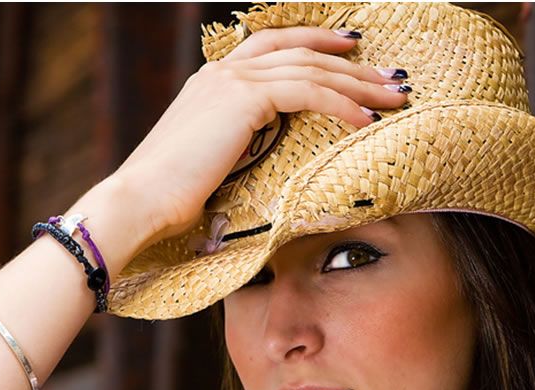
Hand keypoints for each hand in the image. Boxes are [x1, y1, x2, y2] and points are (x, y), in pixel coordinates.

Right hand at [112, 26, 408, 243]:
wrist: (140, 201)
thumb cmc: (168, 198)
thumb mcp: (208, 163)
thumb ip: (236, 147)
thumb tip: (262, 163)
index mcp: (213, 81)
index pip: (275, 46)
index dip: (316, 42)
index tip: (352, 50)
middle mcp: (223, 71)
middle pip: (302, 52)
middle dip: (353, 63)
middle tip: (391, 75)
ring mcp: (232, 80)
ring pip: (312, 68)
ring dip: (359, 83)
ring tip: (395, 96)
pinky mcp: (244, 98)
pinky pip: (308, 92)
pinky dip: (342, 104)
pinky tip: (367, 120)